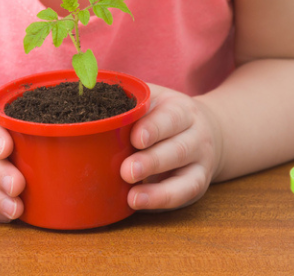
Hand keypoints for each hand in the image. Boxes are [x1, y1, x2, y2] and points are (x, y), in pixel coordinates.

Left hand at [121, 84, 223, 210]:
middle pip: (178, 148)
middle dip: (152, 161)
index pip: (171, 118)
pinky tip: (139, 202)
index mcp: (181, 110)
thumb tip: (85, 89)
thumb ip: (129, 101)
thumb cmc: (164, 115)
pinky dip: (162, 199)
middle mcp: (195, 135)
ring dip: (157, 189)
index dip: (153, 128)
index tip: (135, 139)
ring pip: (184, 175)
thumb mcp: (153, 101)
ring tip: (132, 196)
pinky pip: (184, 192)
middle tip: (126, 170)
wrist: (208, 129)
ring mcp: (199, 160)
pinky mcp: (198, 181)